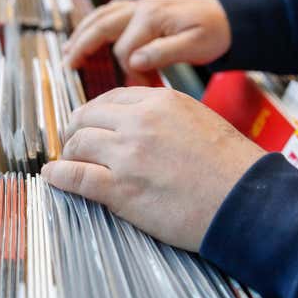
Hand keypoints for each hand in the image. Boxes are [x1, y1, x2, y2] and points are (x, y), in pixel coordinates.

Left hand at [41, 87, 264, 250]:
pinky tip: (53, 176)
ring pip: (77, 144)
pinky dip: (58, 176)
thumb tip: (141, 121)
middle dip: (76, 130)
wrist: (244, 199)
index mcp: (160, 102)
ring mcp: (127, 155)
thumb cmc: (231, 165)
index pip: (111, 99)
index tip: (89, 122)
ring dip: (68, 153)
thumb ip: (165, 115)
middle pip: (87, 117)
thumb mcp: (198, 119)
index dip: (94, 112)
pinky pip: (76, 176)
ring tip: (67, 161)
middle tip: (73, 141)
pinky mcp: (121, 189)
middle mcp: (139, 122)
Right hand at [63, 0, 231, 82]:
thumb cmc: (214, 32)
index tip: (141, 87)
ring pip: (101, 17)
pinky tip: (86, 34)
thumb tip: (134, 61)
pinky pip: (110, 12)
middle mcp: (141, 8)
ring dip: (82, 33)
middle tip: (68, 65)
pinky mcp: (141, 9)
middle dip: (83, 46)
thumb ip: (164, 53)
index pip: (126, 49)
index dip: (129, 72)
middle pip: (102, 27)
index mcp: (153, 18)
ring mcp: (139, 6)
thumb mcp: (196, 45)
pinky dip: (94, 23)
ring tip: (68, 53)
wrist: (227, 16)